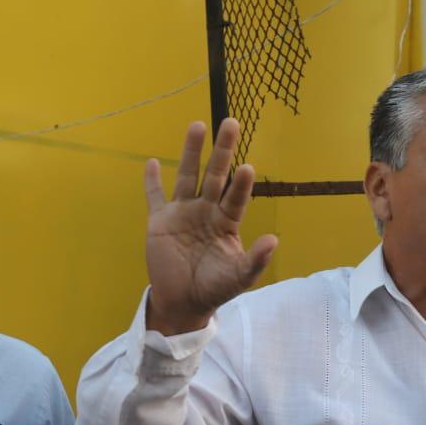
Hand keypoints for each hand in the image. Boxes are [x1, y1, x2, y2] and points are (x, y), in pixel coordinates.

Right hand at [143, 118, 276, 334]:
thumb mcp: (239, 278)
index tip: (247, 167)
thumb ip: (255, 260)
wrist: (183, 302)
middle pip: (215, 175)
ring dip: (191, 152)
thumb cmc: (215, 288)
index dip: (241, 184)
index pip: (236, 197)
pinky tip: (152, 162)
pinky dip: (152, 181)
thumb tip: (273, 241)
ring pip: (187, 176)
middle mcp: (206, 210)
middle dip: (222, 151)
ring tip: (198, 126)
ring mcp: (183, 213)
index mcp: (227, 222)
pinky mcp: (159, 221)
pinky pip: (155, 196)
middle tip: (231, 122)